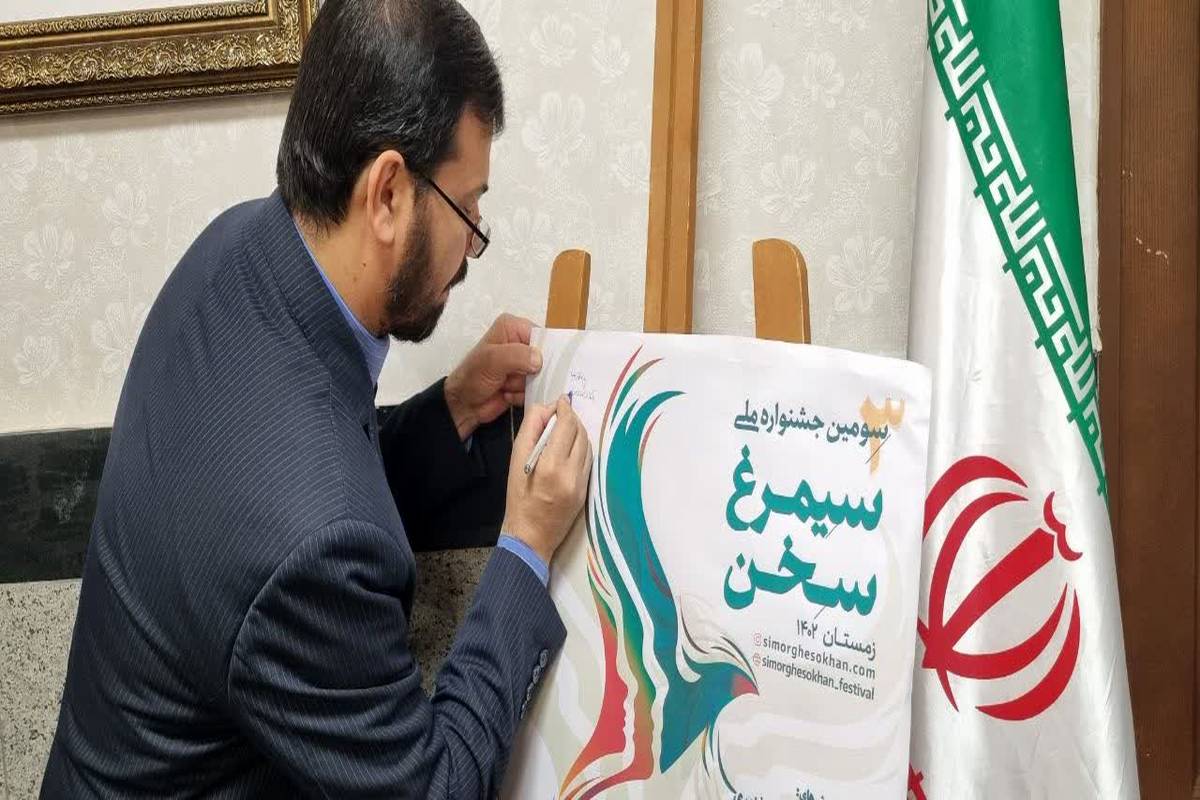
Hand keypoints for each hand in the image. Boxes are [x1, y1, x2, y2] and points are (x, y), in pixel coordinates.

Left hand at [444, 313, 541, 440]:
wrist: (463, 404)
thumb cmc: (472, 376)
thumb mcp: (492, 360)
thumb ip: (517, 356)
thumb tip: (540, 360)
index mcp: (513, 327)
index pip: (542, 336)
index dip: (545, 352)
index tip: (538, 367)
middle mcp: (520, 342)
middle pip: (546, 358)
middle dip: (532, 373)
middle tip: (513, 377)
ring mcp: (523, 363)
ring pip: (541, 376)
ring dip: (524, 386)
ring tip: (505, 385)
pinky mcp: (524, 381)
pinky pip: (536, 389)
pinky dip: (522, 395)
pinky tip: (506, 393)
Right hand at [501, 396, 591, 565]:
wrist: (530, 536)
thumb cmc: (518, 498)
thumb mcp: (515, 461)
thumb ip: (530, 431)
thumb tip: (546, 409)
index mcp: (550, 465)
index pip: (566, 425)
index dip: (565, 409)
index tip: (561, 401)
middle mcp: (570, 473)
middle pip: (579, 433)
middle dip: (571, 419)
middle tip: (560, 414)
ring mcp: (581, 483)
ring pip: (587, 445)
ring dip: (577, 432)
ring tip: (564, 429)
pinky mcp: (586, 490)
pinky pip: (587, 461)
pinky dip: (581, 448)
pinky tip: (569, 448)